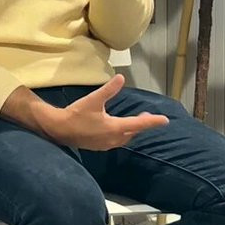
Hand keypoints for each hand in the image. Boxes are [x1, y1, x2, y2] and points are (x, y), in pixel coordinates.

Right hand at [34, 75, 168, 149]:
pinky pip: (117, 141)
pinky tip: (117, 129)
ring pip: (125, 138)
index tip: (165, 120)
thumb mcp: (94, 99)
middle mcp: (114, 138)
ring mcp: (106, 144)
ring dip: (132, 130)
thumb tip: (121, 78)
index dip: (153, 122)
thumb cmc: (77, 114)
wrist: (59, 130)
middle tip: (148, 116)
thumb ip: (109, 90)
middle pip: (133, 132)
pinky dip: (122, 134)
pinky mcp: (99, 146)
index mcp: (115, 127)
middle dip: (142, 124)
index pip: (139, 124)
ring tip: (134, 122)